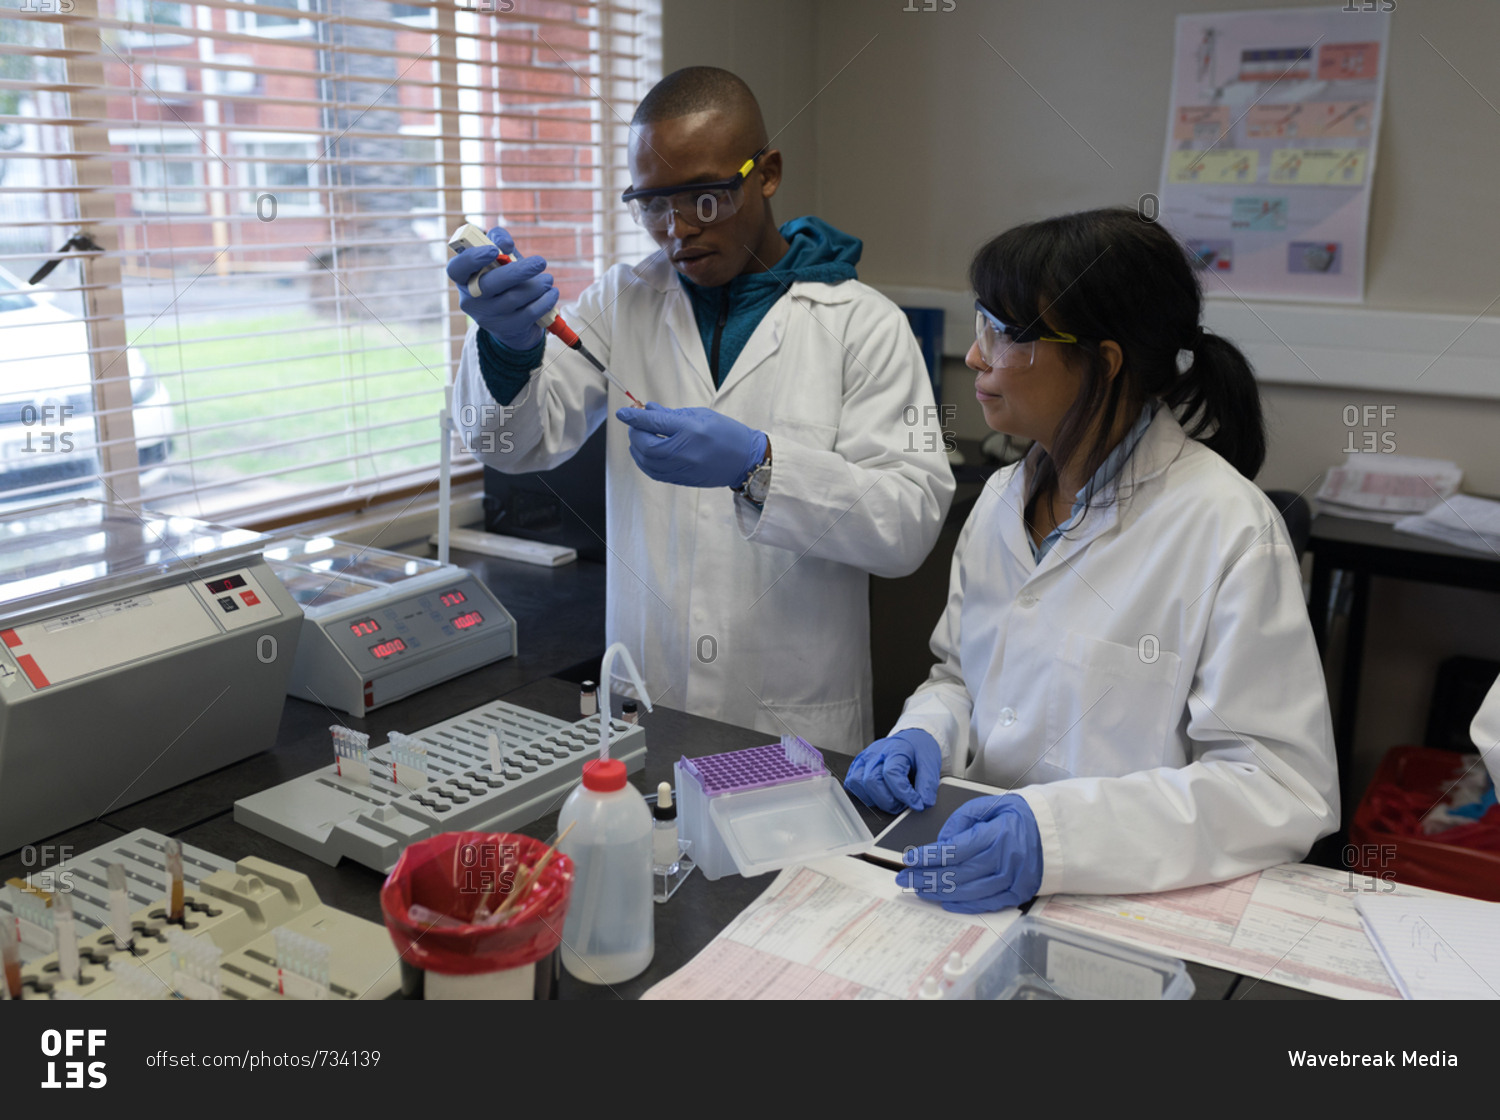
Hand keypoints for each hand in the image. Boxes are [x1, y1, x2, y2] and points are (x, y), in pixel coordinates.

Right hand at [445, 224, 558, 349]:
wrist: (514, 322)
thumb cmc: (504, 280)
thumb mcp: (500, 260)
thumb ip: (499, 241)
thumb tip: (505, 243)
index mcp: (463, 278)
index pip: (456, 268)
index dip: (472, 259)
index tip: (494, 250)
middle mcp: (471, 299)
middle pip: (489, 284)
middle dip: (518, 271)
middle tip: (540, 262)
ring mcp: (488, 317)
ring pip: (513, 298)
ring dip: (537, 286)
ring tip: (548, 279)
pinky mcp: (507, 329)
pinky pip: (529, 313)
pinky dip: (544, 301)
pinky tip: (551, 293)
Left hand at [615, 402, 766, 488]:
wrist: (745, 460)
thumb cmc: (726, 433)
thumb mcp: (700, 415)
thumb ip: (671, 414)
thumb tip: (648, 409)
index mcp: (691, 431)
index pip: (654, 423)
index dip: (635, 417)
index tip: (623, 412)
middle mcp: (685, 452)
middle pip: (646, 445)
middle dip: (636, 433)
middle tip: (635, 424)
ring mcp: (683, 469)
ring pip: (647, 462)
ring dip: (637, 448)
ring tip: (639, 437)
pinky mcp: (682, 480)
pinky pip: (654, 473)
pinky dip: (644, 462)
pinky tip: (645, 453)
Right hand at [843, 729, 941, 812]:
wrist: (910, 739)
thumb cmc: (918, 750)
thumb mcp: (930, 763)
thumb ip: (927, 784)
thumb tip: (924, 803)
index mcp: (895, 749)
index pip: (892, 774)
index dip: (904, 794)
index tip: (917, 804)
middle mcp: (876, 753)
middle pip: (872, 781)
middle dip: (888, 801)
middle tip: (903, 804)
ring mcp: (864, 758)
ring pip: (858, 784)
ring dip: (875, 799)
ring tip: (891, 799)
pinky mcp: (857, 765)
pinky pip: (852, 783)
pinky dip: (864, 794)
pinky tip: (879, 794)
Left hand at [894, 794, 1043, 913]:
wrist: (1056, 832)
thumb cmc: (1021, 815)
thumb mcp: (990, 805)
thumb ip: (962, 820)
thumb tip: (941, 841)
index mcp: (995, 835)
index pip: (954, 850)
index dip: (928, 857)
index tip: (909, 859)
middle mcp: (1003, 861)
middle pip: (956, 874)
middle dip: (925, 877)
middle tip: (903, 878)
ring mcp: (1011, 880)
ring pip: (968, 891)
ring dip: (939, 892)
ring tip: (918, 888)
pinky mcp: (1018, 893)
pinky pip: (986, 903)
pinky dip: (963, 904)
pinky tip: (944, 901)